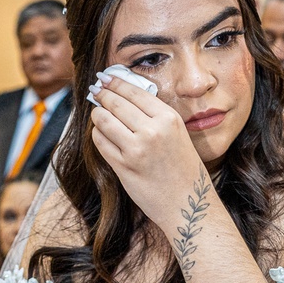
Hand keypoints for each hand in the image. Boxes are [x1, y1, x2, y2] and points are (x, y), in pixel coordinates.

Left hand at [88, 76, 209, 230]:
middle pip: (115, 103)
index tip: (105, 78)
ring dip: (97, 115)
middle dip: (102, 95)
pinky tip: (101, 134)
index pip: (134, 91)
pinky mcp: (123, 166)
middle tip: (96, 91)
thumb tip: (124, 96)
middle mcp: (152, 130)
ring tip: (98, 114)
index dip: (115, 82)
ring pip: (103, 120)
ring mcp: (136, 149)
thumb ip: (154, 116)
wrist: (187, 204)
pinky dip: (97, 135)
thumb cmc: (183, 169)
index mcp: (168, 118)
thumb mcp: (177, 134)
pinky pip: (100, 142)